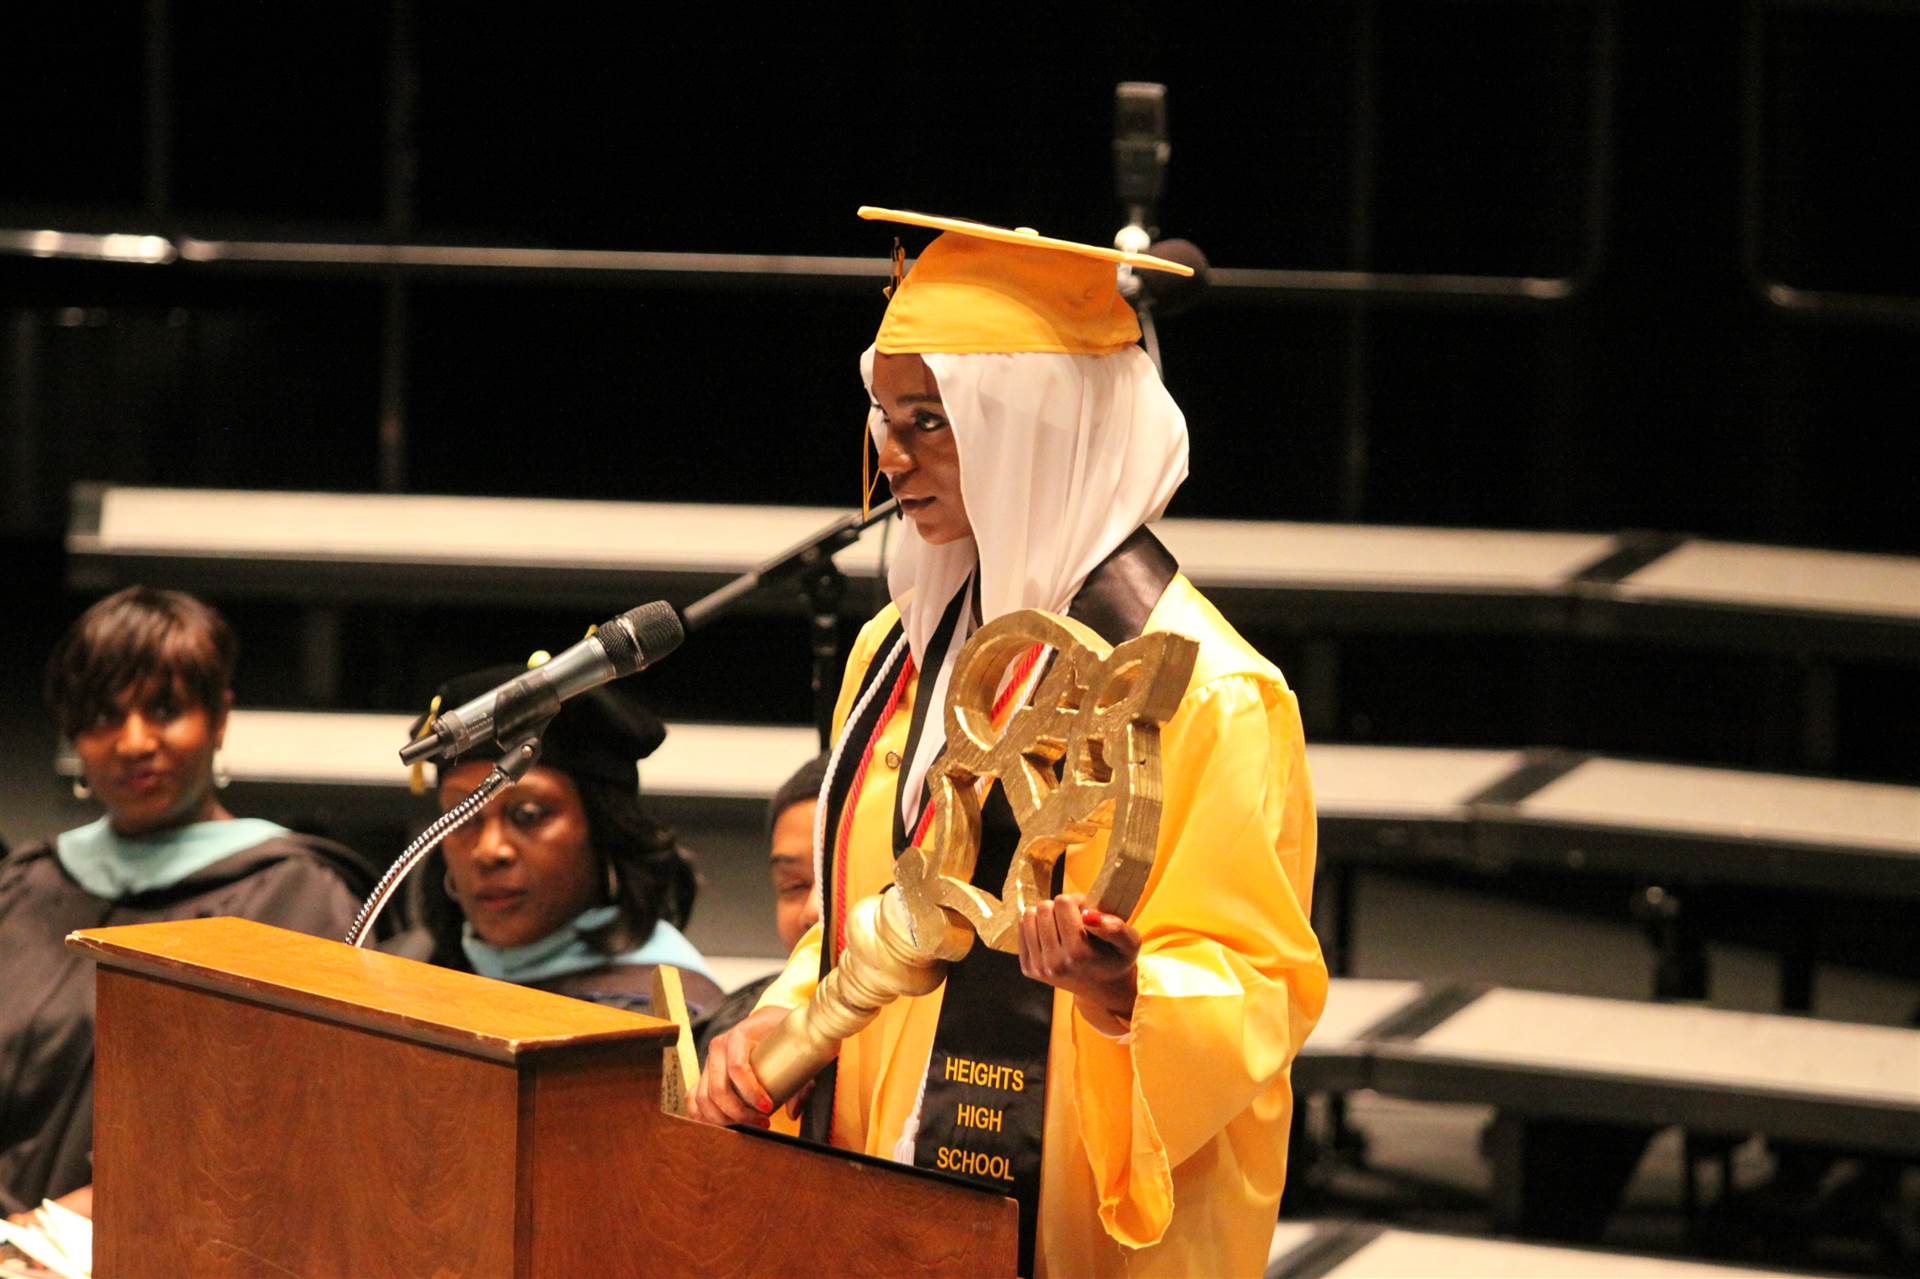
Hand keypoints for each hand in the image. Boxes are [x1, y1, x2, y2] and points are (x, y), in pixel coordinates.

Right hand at [689, 1005, 790, 1127]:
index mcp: (738, 1036)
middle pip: (718, 1089)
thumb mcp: (795, 1052)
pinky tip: (722, 1124)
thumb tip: (793, 1114)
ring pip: (703, 1098)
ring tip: (749, 1123)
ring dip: (724, 1119)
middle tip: (763, 1122)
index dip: (751, 1093)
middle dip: (739, 1112)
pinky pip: (693, 1098)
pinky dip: (702, 1115)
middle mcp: (718, 1048)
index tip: (768, 1108)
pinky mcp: (704, 1074)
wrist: (766, 1023)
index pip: (737, 1068)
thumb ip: (800, 1083)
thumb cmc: (781, 1038)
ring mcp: (708, 1062)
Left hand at [1017, 894, 1140, 1030]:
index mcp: (1078, 954)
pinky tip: (1052, 935)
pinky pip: (1021, 929)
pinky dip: (1036, 926)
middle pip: (1044, 908)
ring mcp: (1039, 968)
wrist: (1103, 987)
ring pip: (1029, 916)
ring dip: (1047, 915)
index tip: (1086, 912)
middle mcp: (1055, 964)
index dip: (1077, 901)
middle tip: (1075, 920)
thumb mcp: (1130, 942)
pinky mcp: (1029, 969)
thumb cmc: (1116, 959)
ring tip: (1063, 926)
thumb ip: (1115, 928)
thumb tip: (1088, 915)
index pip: (1063, 903)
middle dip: (1061, 908)